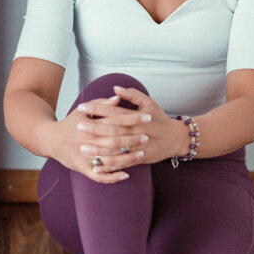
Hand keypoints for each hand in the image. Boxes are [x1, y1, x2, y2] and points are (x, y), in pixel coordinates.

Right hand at [48, 93, 152, 183]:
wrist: (50, 140)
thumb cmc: (70, 123)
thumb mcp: (83, 111)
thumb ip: (101, 104)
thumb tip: (118, 98)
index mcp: (91, 125)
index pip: (116, 120)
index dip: (133, 118)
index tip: (147, 117)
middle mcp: (89, 141)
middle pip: (115, 140)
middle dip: (133, 138)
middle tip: (147, 136)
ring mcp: (86, 156)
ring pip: (110, 158)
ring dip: (127, 157)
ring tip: (142, 153)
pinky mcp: (83, 169)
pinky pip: (99, 176)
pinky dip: (112, 177)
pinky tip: (126, 175)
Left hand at [67, 85, 188, 178]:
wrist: (176, 138)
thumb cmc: (159, 119)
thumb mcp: (149, 103)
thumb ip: (132, 95)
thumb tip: (115, 88)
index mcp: (136, 117)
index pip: (113, 112)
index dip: (97, 109)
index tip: (82, 107)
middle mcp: (136, 132)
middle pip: (112, 130)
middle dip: (94, 129)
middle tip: (78, 126)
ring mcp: (138, 146)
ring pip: (116, 149)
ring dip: (98, 149)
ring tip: (83, 148)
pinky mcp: (140, 159)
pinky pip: (122, 163)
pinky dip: (109, 165)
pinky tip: (96, 165)